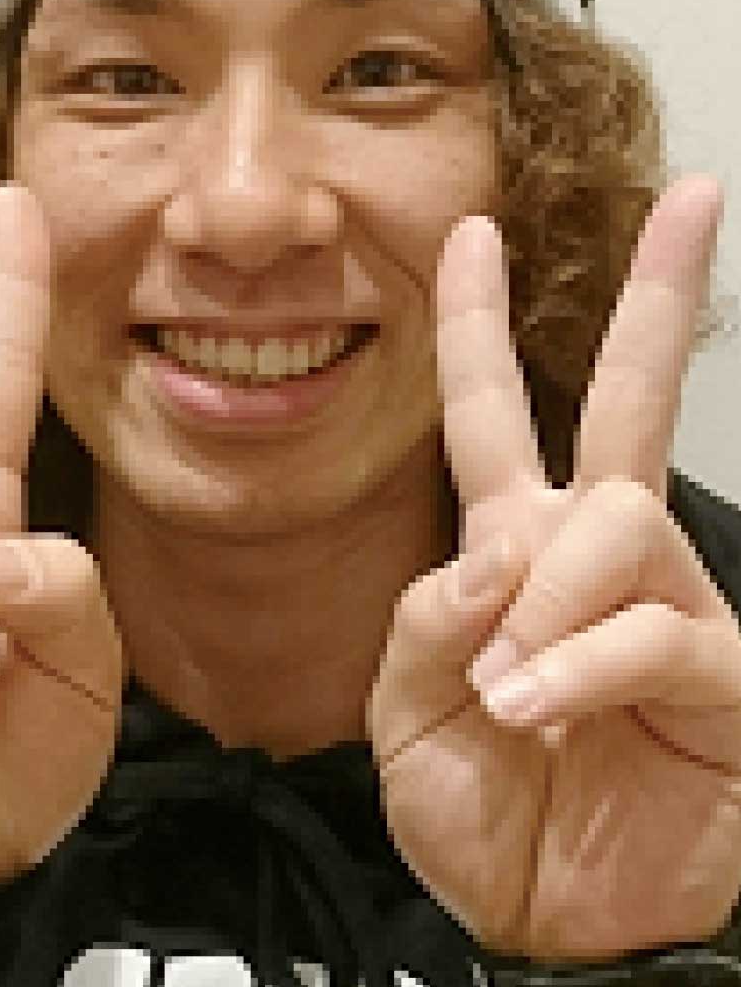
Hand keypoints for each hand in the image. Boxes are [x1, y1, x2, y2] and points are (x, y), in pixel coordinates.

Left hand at [367, 174, 740, 962]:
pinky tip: (540, 706)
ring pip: (616, 520)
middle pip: (625, 402)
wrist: (539, 919)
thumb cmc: (475, 810)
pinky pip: (654, 627)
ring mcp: (665, 604)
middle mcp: (597, 556)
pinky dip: (583, 663)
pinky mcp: (721, 673)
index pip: (492, 412)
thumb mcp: (405, 713)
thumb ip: (428, 621)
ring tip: (509, 693)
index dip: (478, 323)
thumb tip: (493, 552)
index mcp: (514, 546)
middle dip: (655, 297)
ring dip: (546, 601)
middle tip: (695, 199)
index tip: (473, 232)